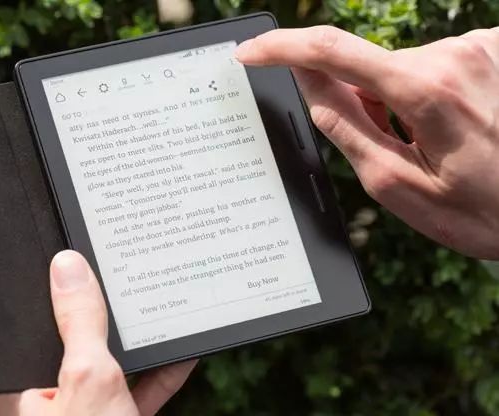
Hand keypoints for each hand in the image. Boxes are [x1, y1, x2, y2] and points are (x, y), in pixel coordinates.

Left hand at [0, 250, 196, 415]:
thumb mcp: (87, 381)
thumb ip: (78, 324)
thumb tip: (67, 268)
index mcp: (16, 383)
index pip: (27, 320)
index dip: (47, 287)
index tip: (71, 255)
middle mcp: (43, 396)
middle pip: (70, 338)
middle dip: (100, 309)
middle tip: (119, 269)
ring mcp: (78, 413)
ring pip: (106, 364)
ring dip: (136, 341)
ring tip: (156, 300)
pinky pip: (133, 391)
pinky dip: (158, 375)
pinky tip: (182, 352)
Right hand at [236, 26, 498, 259]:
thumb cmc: (483, 211)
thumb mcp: (398, 184)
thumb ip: (344, 125)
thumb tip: (307, 78)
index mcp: (426, 91)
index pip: (331, 52)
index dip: (281, 50)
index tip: (250, 54)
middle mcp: (456, 54)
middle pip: (370, 67)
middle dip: (365, 103)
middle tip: (398, 151)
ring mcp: (483, 46)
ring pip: (404, 66)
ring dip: (402, 100)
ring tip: (440, 146)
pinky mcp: (497, 47)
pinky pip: (438, 63)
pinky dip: (432, 91)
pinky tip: (460, 127)